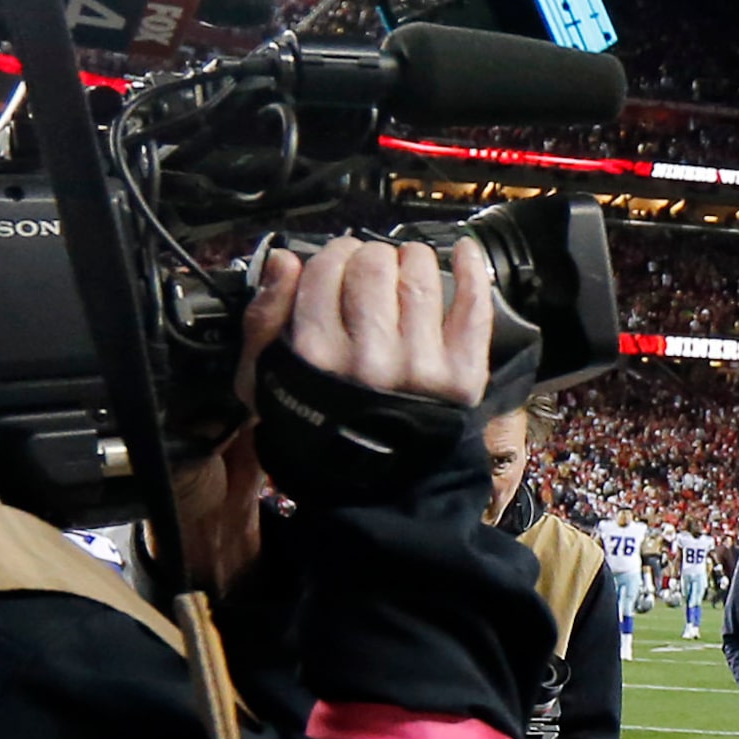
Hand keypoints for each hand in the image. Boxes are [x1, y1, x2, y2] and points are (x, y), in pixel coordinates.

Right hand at [236, 236, 493, 416]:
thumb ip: (264, 318)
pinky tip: (466, 251)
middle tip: (372, 271)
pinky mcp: (463, 374)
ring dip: (413, 259)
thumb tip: (285, 260)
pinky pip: (473, 305)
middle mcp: (369, 358)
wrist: (373, 487)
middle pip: (372, 265)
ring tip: (407, 270)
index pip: (325, 270)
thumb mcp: (266, 380)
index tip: (338, 265)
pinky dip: (473, 270)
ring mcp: (421, 365)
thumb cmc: (316, 425)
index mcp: (316, 355)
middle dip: (370, 257)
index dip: (331, 257)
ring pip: (419, 274)